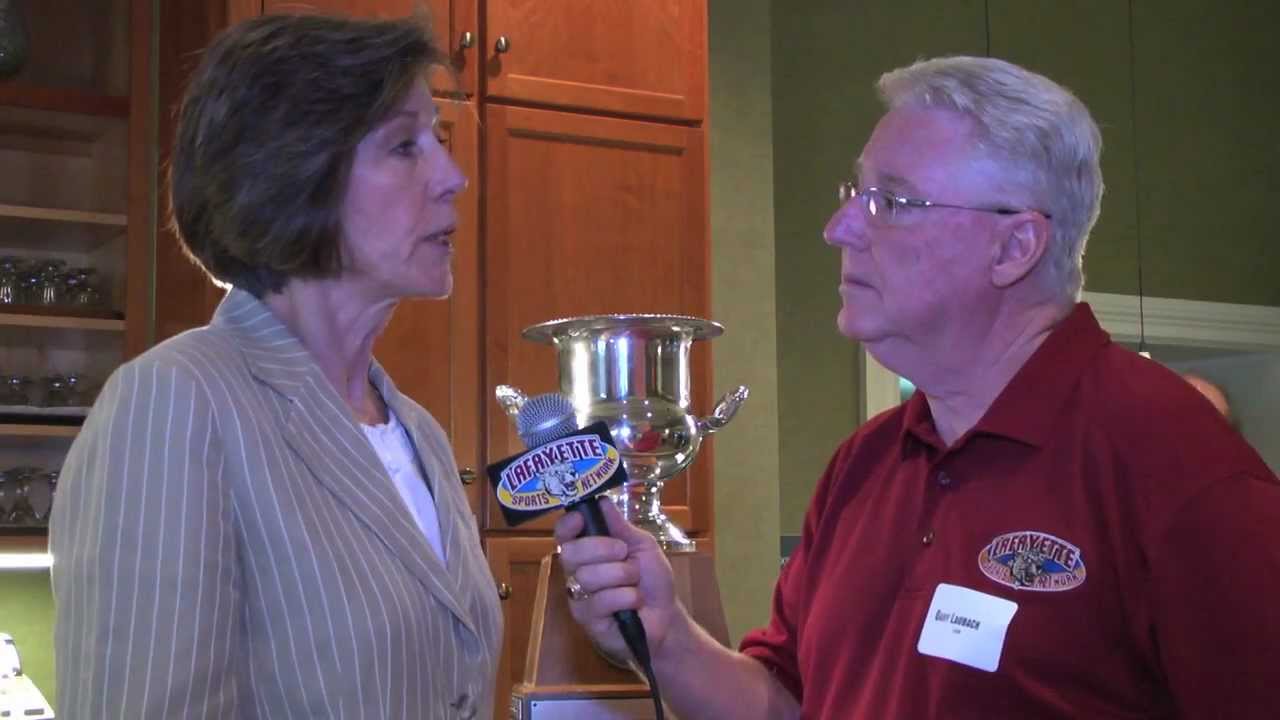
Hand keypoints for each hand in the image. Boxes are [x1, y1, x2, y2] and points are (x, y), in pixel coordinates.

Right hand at [554, 498, 677, 662]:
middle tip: (623, 552)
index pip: (564, 534)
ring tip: (635, 582)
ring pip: (587, 576)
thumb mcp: (643, 546)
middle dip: (600, 548)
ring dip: (620, 575)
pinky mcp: (586, 619)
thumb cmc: (652, 580)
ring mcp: (579, 596)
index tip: (581, 518)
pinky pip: (599, 601)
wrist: (666, 616)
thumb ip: (621, 526)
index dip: (567, 525)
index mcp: (588, 549)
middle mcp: (577, 571)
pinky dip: (625, 597)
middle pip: (570, 553)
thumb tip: (602, 500)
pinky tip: (634, 602)